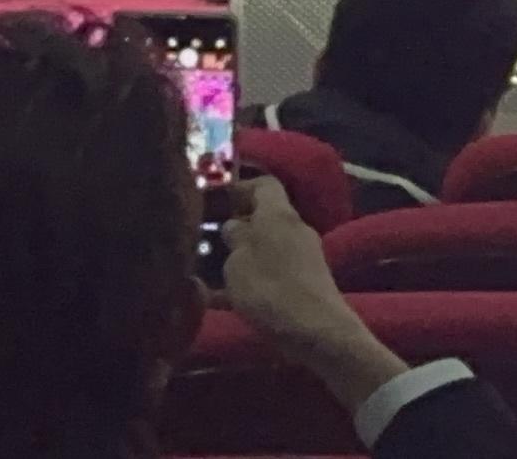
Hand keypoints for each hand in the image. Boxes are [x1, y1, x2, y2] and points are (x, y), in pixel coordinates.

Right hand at [224, 179, 404, 406]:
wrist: (315, 330)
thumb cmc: (270, 289)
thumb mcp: (239, 262)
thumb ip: (235, 239)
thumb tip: (235, 225)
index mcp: (280, 215)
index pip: (265, 185)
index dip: (239, 188)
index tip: (213, 200)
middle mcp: (295, 229)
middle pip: (264, 216)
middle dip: (234, 225)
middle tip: (201, 237)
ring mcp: (302, 256)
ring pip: (264, 246)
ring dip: (238, 254)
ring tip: (203, 268)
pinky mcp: (303, 282)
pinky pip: (269, 272)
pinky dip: (247, 280)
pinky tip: (217, 299)